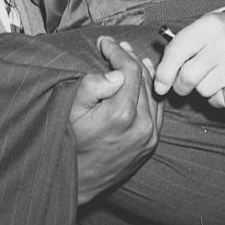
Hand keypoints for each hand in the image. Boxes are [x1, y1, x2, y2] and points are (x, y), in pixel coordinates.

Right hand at [70, 36, 161, 204]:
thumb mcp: (71, 110)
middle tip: (117, 46)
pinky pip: (156, 110)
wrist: (75, 181)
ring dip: (141, 73)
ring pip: (152, 93)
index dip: (117, 51)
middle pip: (143, 78)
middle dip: (129, 58)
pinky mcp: (151, 144)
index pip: (129, 70)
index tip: (104, 42)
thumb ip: (93, 86)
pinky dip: (150, 92)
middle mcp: (142, 125)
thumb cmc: (68, 142)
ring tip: (130, 57)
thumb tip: (116, 73)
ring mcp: (149, 136)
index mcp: (122, 114)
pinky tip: (143, 81)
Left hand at [152, 11, 224, 109]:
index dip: (164, 73)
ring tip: (207, 79)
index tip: (159, 86)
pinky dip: (215, 98)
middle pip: (188, 76)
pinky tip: (219, 86)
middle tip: (181, 85)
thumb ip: (182, 45)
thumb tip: (160, 74)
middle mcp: (222, 44)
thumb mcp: (204, 26)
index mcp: (207, 27)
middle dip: (179, 86)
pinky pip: (221, 100)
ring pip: (203, 90)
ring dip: (200, 91)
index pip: (177, 52)